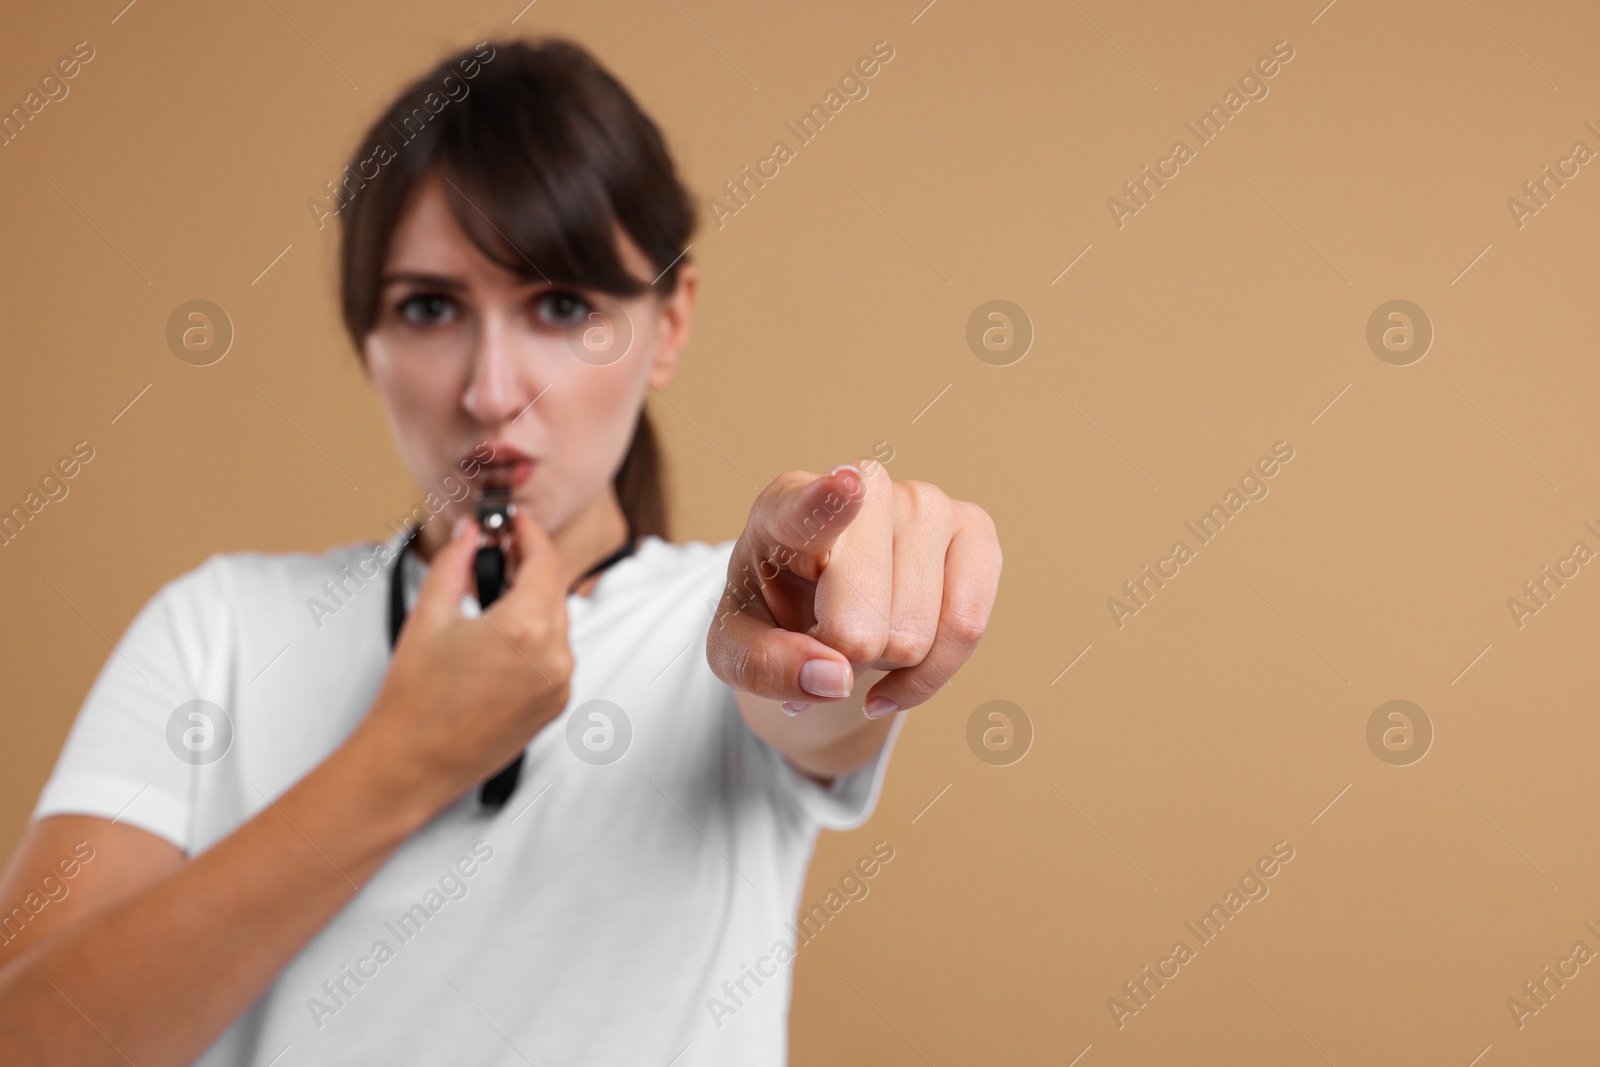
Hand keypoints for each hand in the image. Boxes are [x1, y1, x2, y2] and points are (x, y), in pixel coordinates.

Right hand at [349, 510, 574, 810]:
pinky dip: (537, 639)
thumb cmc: (414, 696)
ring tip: (495, 597)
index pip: (545, 560)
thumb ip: (456, 564)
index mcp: (525, 627)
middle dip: (529, 566)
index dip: (530, 533)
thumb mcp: (430, 616)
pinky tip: (502, 639)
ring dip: (534, 603)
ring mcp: (560, 683)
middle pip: (555, 589)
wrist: (413, 762)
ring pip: (558, 622)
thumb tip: (471, 532)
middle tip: (498, 552)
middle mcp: (554, 656)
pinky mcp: (557, 704)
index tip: (515, 520)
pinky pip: (556, 656)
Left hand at [707, 460, 1000, 718]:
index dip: (828, 502)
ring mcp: (926, 503)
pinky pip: (967, 628)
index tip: (845, 487)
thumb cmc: (773, 614)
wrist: (819, 604)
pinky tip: (898, 670)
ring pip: (915, 635)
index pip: (809, 508)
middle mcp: (865, 488)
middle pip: (861, 623)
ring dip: (886, 662)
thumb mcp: (736, 650)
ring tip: (864, 632)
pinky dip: (930, 673)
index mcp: (784, 508)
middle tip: (825, 638)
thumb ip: (765, 667)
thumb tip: (835, 679)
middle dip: (844, 658)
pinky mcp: (975, 530)